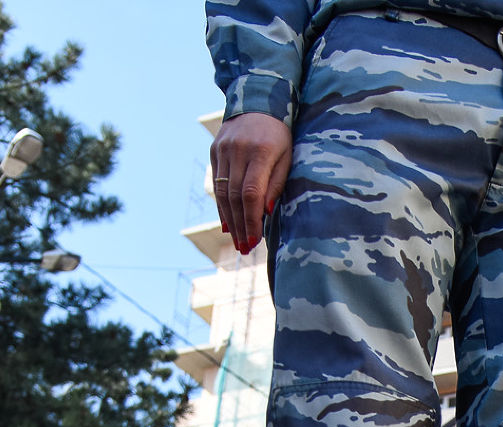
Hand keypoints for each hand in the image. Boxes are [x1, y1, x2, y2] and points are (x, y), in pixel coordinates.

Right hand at [211, 112, 292, 254]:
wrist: (258, 102)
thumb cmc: (280, 134)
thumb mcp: (288, 156)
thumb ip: (277, 183)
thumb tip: (264, 212)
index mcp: (260, 151)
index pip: (251, 193)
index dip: (252, 219)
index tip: (255, 240)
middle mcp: (238, 150)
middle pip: (234, 196)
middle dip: (240, 225)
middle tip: (245, 248)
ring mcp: (223, 149)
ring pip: (222, 191)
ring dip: (229, 219)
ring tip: (237, 240)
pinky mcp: (214, 150)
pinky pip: (216, 183)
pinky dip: (221, 205)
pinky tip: (227, 222)